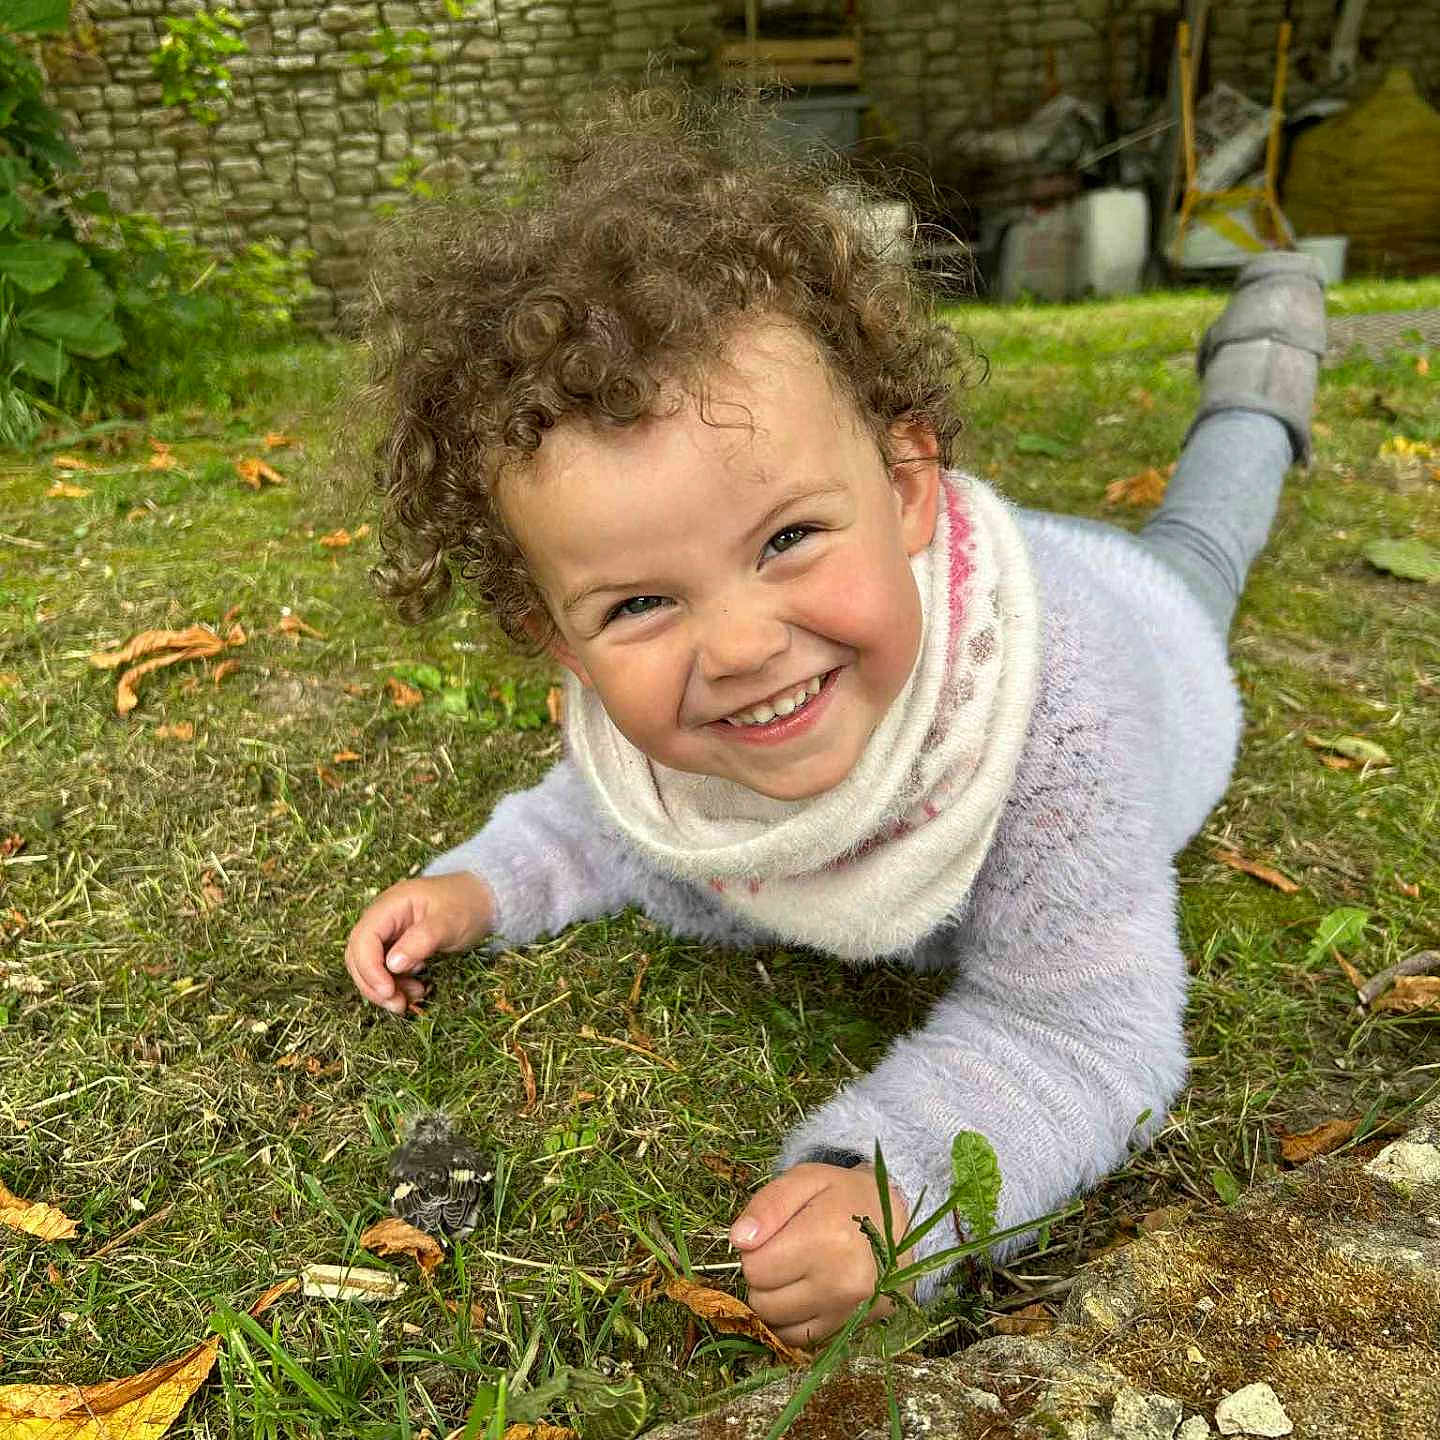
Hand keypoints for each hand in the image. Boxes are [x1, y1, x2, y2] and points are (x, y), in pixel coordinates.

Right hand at [344, 872, 494, 1014]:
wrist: (483, 898)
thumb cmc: (467, 904)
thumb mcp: (449, 921)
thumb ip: (421, 940)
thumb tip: (392, 965)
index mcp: (390, 905)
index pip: (363, 939)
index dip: (369, 968)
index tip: (388, 991)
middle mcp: (383, 919)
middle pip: (359, 956)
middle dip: (373, 984)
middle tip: (398, 1005)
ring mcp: (389, 933)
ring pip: (370, 967)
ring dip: (384, 989)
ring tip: (411, 999)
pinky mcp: (398, 946)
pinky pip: (386, 970)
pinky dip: (396, 985)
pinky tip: (417, 990)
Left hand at [729, 1163, 912, 1348]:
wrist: (897, 1222)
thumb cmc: (844, 1195)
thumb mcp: (806, 1179)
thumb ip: (768, 1204)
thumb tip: (738, 1240)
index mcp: (826, 1237)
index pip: (754, 1266)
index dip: (754, 1249)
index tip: (776, 1233)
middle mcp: (840, 1282)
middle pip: (762, 1299)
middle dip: (764, 1275)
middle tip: (788, 1250)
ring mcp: (848, 1311)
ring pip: (775, 1323)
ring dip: (775, 1299)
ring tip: (798, 1270)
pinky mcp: (851, 1328)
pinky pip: (797, 1339)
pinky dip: (792, 1319)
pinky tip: (806, 1292)